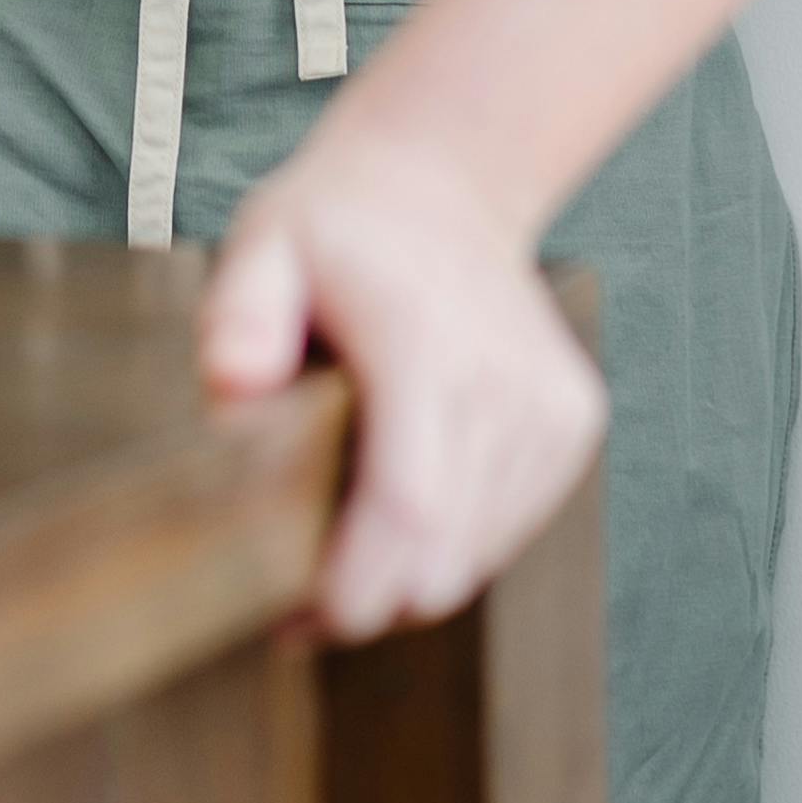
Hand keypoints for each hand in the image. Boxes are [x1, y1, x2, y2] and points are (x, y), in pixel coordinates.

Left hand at [201, 119, 604, 639]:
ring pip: (478, 554)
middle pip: (444, 552)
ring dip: (409, 576)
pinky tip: (400, 507)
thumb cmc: (338, 227)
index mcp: (425, 345)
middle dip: (368, 599)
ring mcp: (550, 406)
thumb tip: (230, 391)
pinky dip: (453, 542)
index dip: (360, 582)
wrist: (445, 181)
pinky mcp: (571, 423)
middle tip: (292, 606)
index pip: (409, 503)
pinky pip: (507, 527)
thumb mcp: (263, 243)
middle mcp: (504, 381)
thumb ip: (240, 316)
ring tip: (337, 555)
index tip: (299, 621)